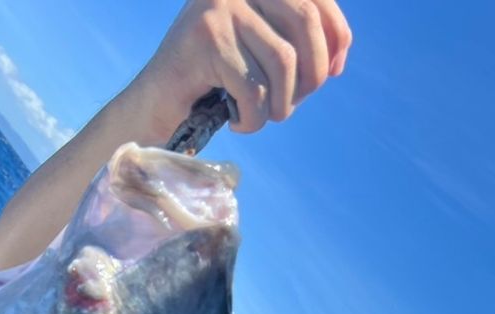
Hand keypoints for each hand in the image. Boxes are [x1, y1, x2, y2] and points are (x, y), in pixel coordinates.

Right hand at [132, 0, 352, 140]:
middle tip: (288, 105)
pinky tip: (237, 121)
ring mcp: (220, 6)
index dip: (336, 34)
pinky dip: (253, 119)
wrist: (156, 106)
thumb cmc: (212, 84)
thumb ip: (295, 43)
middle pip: (305, 23)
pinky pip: (255, 89)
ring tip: (258, 115)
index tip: (335, 71)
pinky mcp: (207, 39)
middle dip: (310, 76)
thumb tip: (338, 57)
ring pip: (283, 62)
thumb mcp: (259, 53)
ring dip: (279, 104)